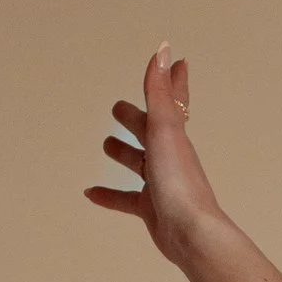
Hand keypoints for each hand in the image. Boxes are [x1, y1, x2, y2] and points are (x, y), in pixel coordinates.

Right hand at [85, 43, 226, 269]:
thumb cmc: (179, 179)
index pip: (172, 102)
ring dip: (124, 153)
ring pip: (138, 164)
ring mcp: (161, 184)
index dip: (173, 82)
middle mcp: (170, 158)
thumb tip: (164, 49)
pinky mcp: (151, 210)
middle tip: (118, 110)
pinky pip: (126, 200)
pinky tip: (90, 193)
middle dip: (136, 120)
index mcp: (174, 136)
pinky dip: (109, 195)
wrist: (191, 232)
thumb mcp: (165, 128)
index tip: (179, 63)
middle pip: (150, 133)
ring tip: (107, 145)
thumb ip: (160, 91)